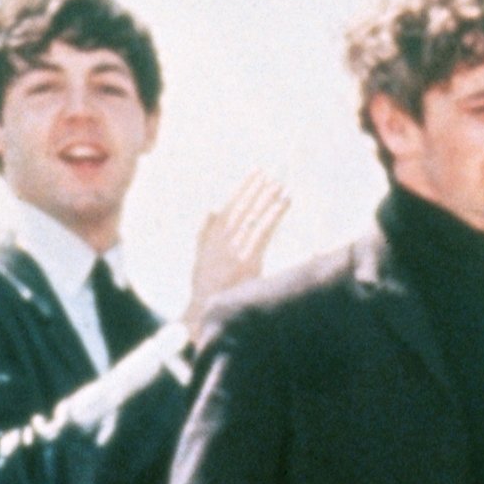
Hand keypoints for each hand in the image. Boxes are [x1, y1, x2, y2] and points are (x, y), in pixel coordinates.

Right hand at [185, 170, 290, 335]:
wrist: (205, 312)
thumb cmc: (205, 287)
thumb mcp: (200, 257)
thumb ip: (205, 232)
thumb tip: (211, 208)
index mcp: (212, 236)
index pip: (232, 205)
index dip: (245, 188)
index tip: (256, 172)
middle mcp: (223, 239)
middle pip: (244, 207)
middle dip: (259, 188)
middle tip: (274, 171)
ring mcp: (235, 249)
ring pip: (255, 216)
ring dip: (269, 199)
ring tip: (282, 185)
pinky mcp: (248, 260)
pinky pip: (263, 232)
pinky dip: (274, 216)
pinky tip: (283, 203)